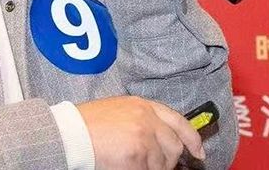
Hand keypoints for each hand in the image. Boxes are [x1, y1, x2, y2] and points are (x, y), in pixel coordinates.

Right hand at [77, 95, 203, 169]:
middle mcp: (147, 118)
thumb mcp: (119, 110)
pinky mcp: (137, 155)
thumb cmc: (88, 123)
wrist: (70, 132)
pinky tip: (125, 165)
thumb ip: (142, 119)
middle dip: (169, 160)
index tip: (198, 152)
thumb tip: (161, 138)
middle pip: (174, 145)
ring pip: (163, 163)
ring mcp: (144, 137)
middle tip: (156, 165)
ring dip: (152, 167)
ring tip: (132, 162)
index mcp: (143, 105)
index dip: (191, 138)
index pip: (178, 120)